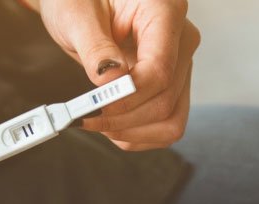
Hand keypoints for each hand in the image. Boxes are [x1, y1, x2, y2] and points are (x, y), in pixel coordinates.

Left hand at [30, 0, 199, 149]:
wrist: (82, 4)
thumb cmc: (79, 0)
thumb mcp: (77, 16)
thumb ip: (95, 48)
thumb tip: (111, 83)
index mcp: (164, 10)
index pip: (160, 70)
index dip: (128, 97)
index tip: (96, 105)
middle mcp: (181, 39)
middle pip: (165, 99)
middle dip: (124, 119)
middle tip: (86, 117)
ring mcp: (180, 64)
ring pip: (171, 120)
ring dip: (133, 133)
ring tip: (99, 123)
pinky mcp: (173, 84)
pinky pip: (167, 125)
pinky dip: (138, 135)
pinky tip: (112, 125)